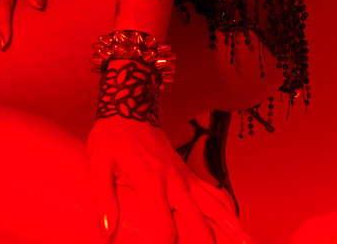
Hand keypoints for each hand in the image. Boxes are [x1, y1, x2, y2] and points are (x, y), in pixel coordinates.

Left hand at [87, 116, 260, 242]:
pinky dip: (227, 210)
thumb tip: (106, 231)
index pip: (165, 229)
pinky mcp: (189, 174)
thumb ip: (104, 198)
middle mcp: (175, 182)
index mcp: (152, 181)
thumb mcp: (99, 163)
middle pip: (200, 223)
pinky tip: (237, 223)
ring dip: (234, 227)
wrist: (131, 105)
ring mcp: (185, 178)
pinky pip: (214, 193)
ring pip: (216, 207)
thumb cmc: (112, 136)